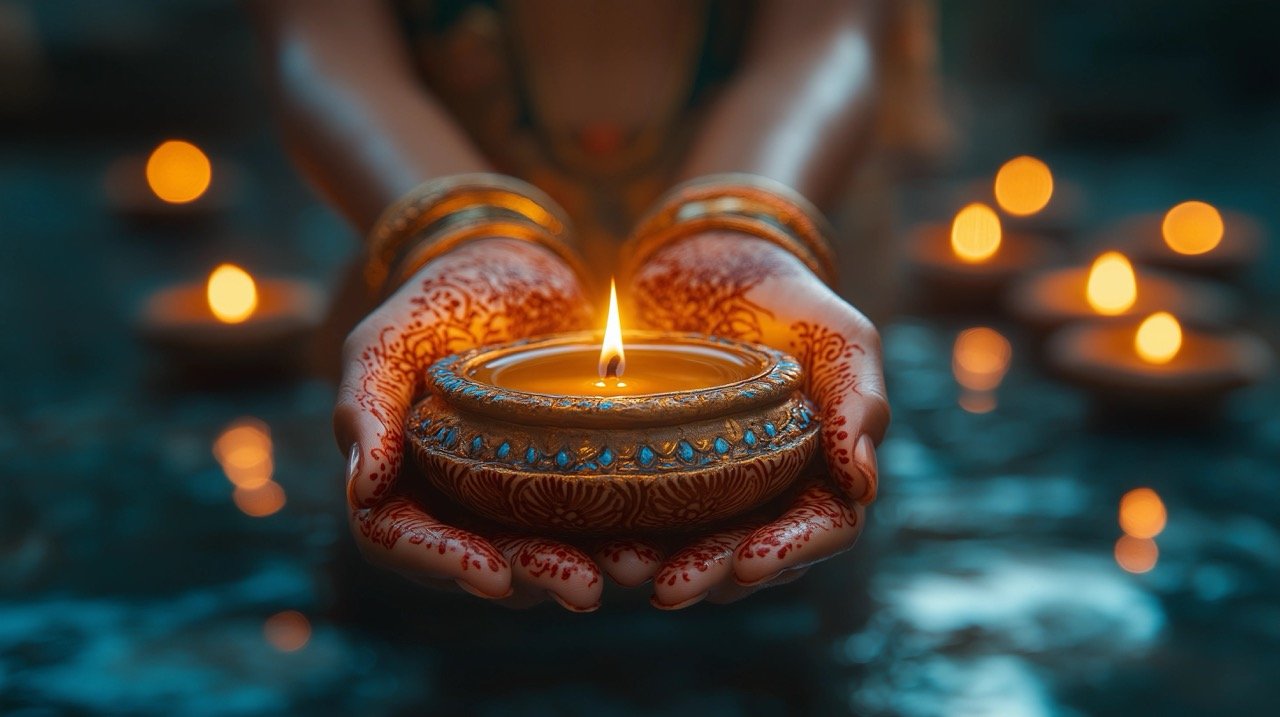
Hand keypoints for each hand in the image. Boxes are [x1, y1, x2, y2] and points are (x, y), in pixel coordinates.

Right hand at [337, 238, 653, 610]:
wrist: (514, 266)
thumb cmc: (438, 301)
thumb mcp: (387, 339)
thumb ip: (365, 405)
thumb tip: (363, 488)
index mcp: (397, 481)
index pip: (401, 541)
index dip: (442, 563)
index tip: (490, 573)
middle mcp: (454, 504)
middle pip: (483, 565)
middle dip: (533, 578)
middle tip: (584, 588)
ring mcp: (515, 498)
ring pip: (542, 554)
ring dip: (585, 570)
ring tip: (633, 567)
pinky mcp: (571, 480)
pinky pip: (592, 520)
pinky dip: (622, 534)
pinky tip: (660, 540)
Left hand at [626, 232, 888, 606]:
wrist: (711, 267)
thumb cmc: (790, 304)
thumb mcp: (839, 337)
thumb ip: (860, 403)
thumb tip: (863, 485)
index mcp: (825, 475)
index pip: (819, 530)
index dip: (788, 553)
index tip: (749, 561)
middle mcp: (770, 497)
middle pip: (750, 556)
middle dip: (712, 574)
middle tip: (672, 588)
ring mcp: (712, 491)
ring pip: (695, 548)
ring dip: (665, 568)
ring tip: (627, 574)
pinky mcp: (658, 475)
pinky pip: (644, 516)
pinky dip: (623, 534)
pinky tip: (596, 542)